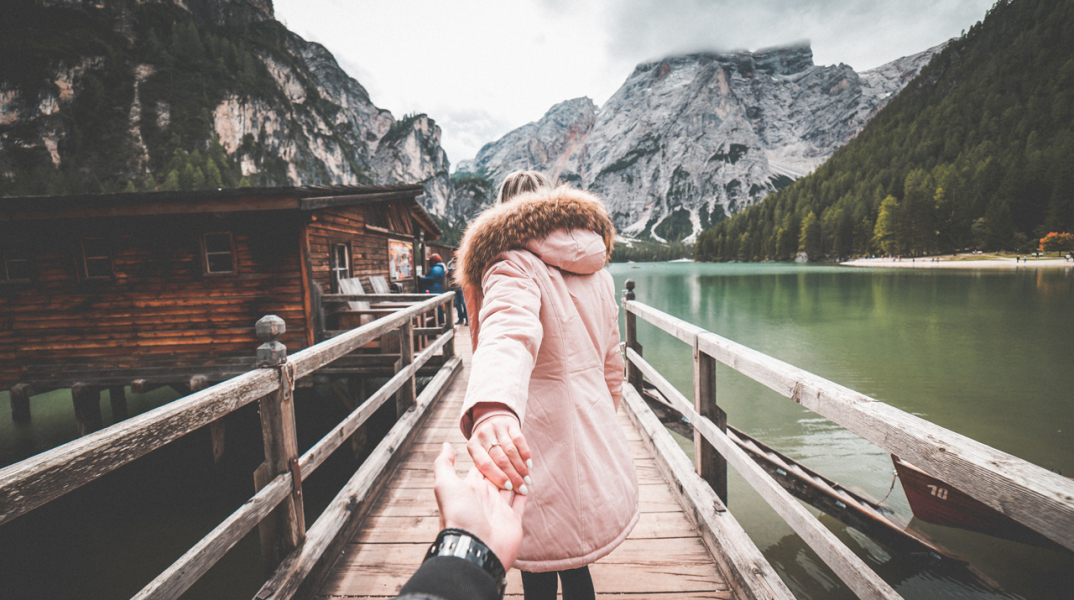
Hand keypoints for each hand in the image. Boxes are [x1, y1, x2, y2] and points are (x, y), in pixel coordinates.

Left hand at [433, 443, 527, 569]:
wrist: (474, 547)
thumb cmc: (458, 515)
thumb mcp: (445, 486)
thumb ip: (444, 464)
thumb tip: (446, 445)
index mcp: (470, 487)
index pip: (482, 466)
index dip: (490, 454)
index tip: (497, 440)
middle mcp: (484, 497)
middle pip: (498, 474)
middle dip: (507, 463)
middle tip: (516, 449)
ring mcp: (499, 509)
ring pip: (511, 487)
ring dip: (517, 476)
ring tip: (525, 463)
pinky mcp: (512, 521)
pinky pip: (520, 504)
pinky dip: (525, 494)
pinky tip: (528, 483)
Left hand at [467, 415, 531, 493]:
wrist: (490, 418)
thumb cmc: (484, 446)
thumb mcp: (478, 454)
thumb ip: (478, 468)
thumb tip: (497, 485)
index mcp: (473, 446)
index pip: (485, 464)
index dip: (497, 476)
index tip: (508, 488)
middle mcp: (484, 435)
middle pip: (500, 459)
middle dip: (513, 475)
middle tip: (522, 488)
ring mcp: (497, 427)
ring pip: (511, 450)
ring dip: (521, 467)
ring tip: (527, 480)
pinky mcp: (510, 423)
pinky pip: (520, 440)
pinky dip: (525, 454)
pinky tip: (529, 466)